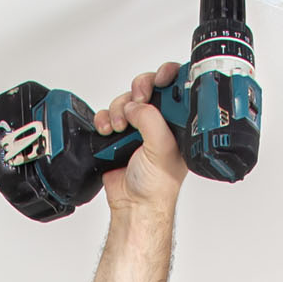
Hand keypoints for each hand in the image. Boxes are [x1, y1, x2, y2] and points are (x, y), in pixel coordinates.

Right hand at [97, 61, 186, 214]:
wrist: (133, 205)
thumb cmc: (157, 186)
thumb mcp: (162, 148)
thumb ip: (151, 120)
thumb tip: (136, 105)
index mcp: (178, 123)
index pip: (177, 88)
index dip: (168, 76)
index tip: (161, 77)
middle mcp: (160, 123)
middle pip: (148, 87)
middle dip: (140, 90)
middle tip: (138, 100)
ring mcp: (138, 128)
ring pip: (126, 100)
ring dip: (119, 109)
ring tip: (120, 127)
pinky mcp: (119, 134)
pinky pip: (108, 114)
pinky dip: (104, 119)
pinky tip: (108, 131)